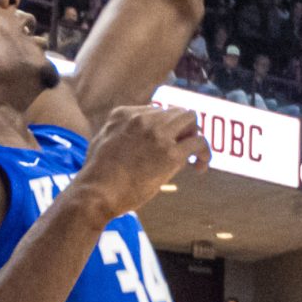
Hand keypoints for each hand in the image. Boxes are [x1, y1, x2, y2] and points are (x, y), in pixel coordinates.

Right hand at [73, 103, 209, 224]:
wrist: (96, 191)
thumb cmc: (96, 176)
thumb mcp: (101, 141)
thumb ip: (118, 133)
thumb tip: (133, 140)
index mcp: (124, 114)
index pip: (155, 110)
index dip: (164, 127)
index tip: (165, 142)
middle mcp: (143, 118)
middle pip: (175, 111)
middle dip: (183, 128)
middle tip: (182, 148)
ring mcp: (158, 134)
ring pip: (191, 120)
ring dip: (194, 137)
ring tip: (194, 157)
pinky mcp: (170, 153)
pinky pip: (199, 143)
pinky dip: (205, 153)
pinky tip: (199, 168)